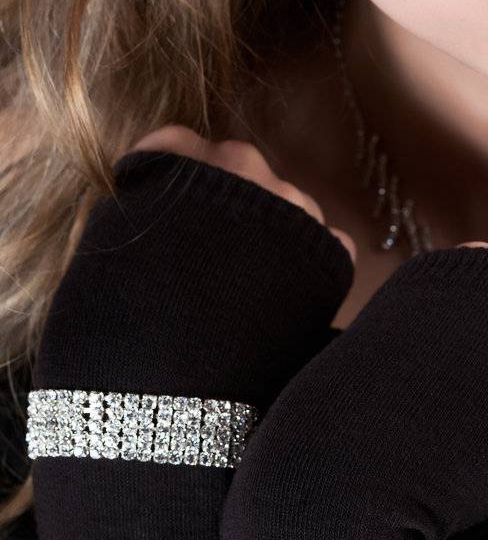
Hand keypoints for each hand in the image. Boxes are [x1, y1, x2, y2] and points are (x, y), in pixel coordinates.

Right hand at [34, 125, 355, 407]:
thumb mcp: (104, 257)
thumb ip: (134, 214)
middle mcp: (244, 170)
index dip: (169, 179)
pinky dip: (308, 266)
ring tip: (245, 290)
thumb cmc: (119, 328)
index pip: (176, 145)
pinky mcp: (330, 252)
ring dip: (270, 234)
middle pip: (237, 167)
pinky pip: (326, 242)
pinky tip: (279, 303)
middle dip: (225, 202)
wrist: (174, 395)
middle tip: (209, 254)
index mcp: (180, 165)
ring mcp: (294, 207)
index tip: (166, 205)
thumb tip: (148, 204)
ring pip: (285, 203)